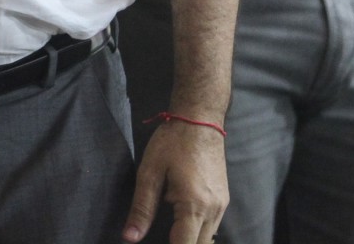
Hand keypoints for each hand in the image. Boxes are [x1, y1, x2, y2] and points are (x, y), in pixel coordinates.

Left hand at [123, 119, 226, 243]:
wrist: (199, 121)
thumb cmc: (172, 143)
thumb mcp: (149, 173)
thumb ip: (141, 208)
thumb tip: (129, 237)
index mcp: (194, 205)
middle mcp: (213, 210)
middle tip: (157, 237)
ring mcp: (222, 206)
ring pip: (207, 239)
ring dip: (189, 239)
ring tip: (167, 230)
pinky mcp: (223, 200)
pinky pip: (212, 227)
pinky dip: (197, 231)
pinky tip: (180, 222)